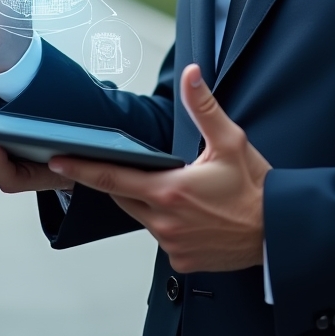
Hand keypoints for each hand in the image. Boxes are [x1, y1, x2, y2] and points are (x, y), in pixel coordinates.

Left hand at [49, 64, 270, 272]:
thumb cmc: (255, 188)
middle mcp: (164, 222)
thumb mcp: (230, 141)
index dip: (81, 169)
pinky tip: (191, 212)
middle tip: (136, 165)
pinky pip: (161, 238)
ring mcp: (172, 244)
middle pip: (123, 197)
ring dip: (147, 201)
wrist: (277, 233)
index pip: (112, 178)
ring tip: (177, 188)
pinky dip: (166, 223)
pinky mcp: (181, 261)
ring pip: (142, 218)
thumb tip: (191, 74)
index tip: (57, 161)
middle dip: (122, 180)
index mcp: (170, 190)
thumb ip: (204, 107)